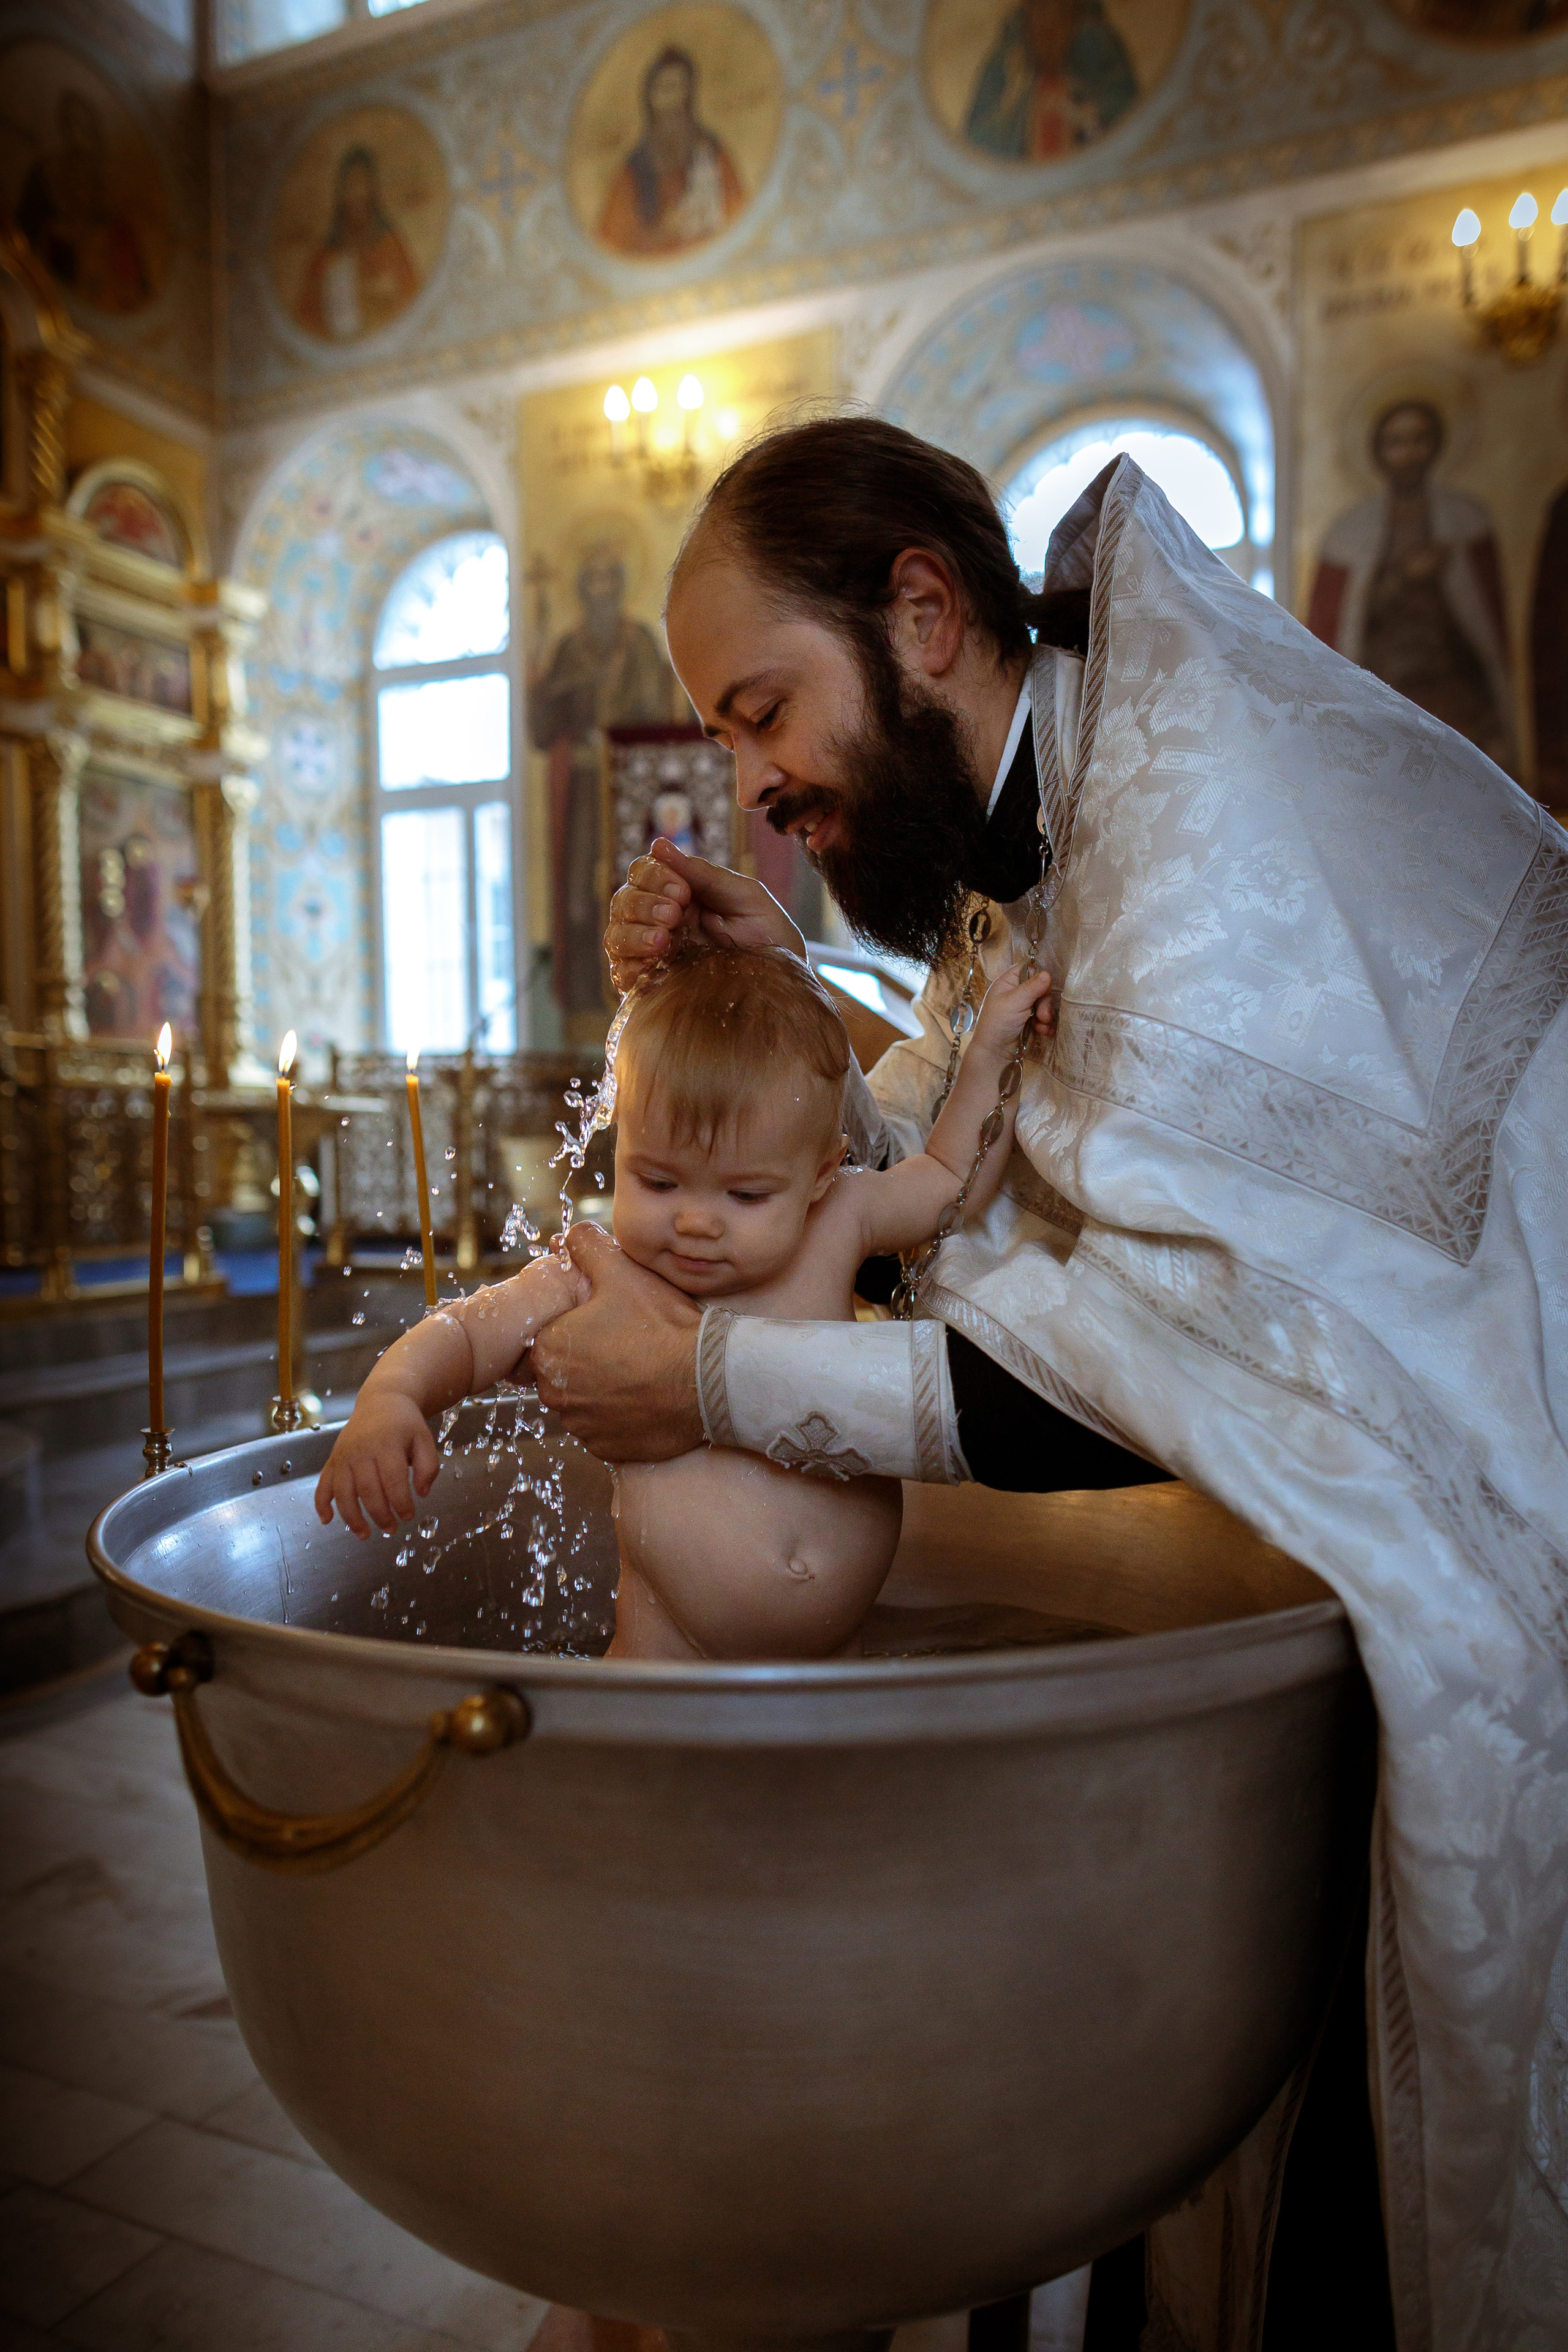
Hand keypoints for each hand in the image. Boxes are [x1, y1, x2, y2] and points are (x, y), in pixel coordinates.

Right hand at [314, 1390, 438, 1538]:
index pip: (393, 1480)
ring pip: (343, 1492)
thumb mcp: (424, 1439)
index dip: (401, 1503)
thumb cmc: (405, 1424)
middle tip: (391, 1530)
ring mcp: (343, 1456)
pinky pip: (322, 1484)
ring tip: (364, 1535)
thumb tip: (422, 1493)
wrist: (381, 1401)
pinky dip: (321, 1503)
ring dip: (352, 1518)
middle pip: (367, 1491)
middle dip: (380, 1515)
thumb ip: (428, 1466)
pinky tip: (326, 1520)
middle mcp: (361, 1451)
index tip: (408, 1516)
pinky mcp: (332, 1460)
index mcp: (386, 1444)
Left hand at [531, 1223, 703, 1461]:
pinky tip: (644, 1397)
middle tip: (628, 1344)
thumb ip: (587, 1248)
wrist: (707, 1381)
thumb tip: (567, 1236)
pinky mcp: (605, 1448)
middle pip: (564, 1369)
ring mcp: (580, 1425)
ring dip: (602, 1388)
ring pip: (582, 1400)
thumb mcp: (624, 1273)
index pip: (551, 1335)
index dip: (580, 1325)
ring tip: (639, 1370)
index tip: (608, 1322)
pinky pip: (603, 1428)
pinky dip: (619, 1415)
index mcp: (550, 1348)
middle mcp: (555, 1393)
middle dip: (589, 1357)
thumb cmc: (663, 1326)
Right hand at [604, 839, 804, 994]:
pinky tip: (652, 966)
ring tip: (664, 942)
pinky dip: (630, 967)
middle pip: (624, 901)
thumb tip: (658, 844)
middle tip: (674, 916)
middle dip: (644, 904)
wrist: (785, 991)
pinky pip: (622, 973)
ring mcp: (654, 955)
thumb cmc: (772, 940)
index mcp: (681, 895)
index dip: (654, 876)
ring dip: (633, 934)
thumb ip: (704, 874)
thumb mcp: (746, 898)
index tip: (683, 891)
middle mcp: (660, 922)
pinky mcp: (652, 987)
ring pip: (616, 935)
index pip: (643, 873)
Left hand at [972, 962, 1054, 1053]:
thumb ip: (1032, 988)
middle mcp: (1016, 992)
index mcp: (1007, 982)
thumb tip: (1047, 973)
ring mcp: (1024, 1007)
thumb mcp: (1014, 1003)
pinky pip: (1045, 1017)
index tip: (1043, 987)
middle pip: (1040, 987)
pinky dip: (1046, 1025)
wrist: (994, 1054)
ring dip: (1046, 1016)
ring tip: (1042, 1027)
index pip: (1027, 968)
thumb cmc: (998, 1024)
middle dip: (1044, 1003)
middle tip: (1043, 1016)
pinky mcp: (1030, 1021)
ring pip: (1044, 1003)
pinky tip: (1044, 1032)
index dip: (1037, 976)